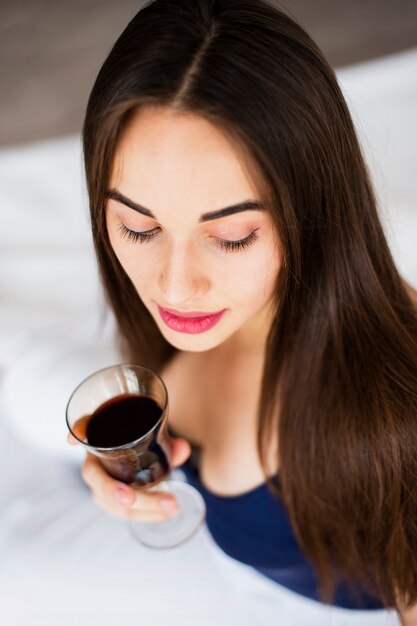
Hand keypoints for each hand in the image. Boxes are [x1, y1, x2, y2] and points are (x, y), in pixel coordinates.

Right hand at [67, 424, 190, 520]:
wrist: (137, 447)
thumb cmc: (141, 436)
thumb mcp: (154, 434)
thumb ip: (167, 440)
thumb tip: (183, 449)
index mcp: (100, 435)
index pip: (84, 426)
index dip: (79, 430)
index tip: (74, 438)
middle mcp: (94, 460)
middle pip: (96, 477)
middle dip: (112, 490)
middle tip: (131, 498)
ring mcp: (101, 483)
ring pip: (110, 501)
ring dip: (140, 508)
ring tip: (170, 507)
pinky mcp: (111, 499)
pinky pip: (123, 511)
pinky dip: (145, 514)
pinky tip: (165, 514)